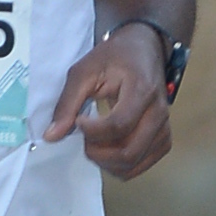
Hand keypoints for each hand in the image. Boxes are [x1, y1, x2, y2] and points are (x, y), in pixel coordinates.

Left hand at [46, 21, 172, 175]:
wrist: (144, 49)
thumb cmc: (115, 57)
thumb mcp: (84, 71)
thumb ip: (67, 103)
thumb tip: (51, 136)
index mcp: (142, 90)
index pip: (118, 125)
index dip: (92, 131)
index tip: (78, 120)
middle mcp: (158, 112)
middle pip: (128, 151)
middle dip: (98, 153)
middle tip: (83, 138)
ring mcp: (164, 127)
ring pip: (135, 162)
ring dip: (107, 162)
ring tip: (94, 144)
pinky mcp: (163, 137)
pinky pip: (143, 164)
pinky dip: (122, 165)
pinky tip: (108, 151)